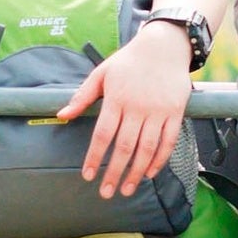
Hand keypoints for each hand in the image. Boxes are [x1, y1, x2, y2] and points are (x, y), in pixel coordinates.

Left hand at [56, 19, 194, 196]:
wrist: (164, 45)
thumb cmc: (129, 61)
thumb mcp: (102, 73)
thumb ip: (82, 96)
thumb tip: (61, 115)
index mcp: (117, 98)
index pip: (103, 134)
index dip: (95, 157)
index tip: (88, 175)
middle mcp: (138, 107)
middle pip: (125, 146)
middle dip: (115, 172)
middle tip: (106, 192)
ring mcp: (159, 111)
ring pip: (147, 148)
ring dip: (137, 172)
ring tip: (127, 189)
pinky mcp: (176, 112)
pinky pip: (169, 141)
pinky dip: (160, 159)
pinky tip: (150, 173)